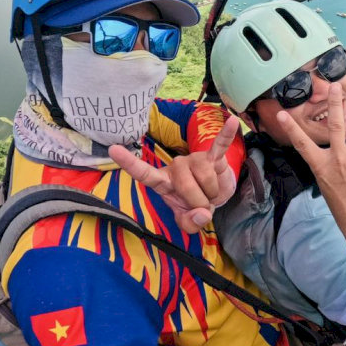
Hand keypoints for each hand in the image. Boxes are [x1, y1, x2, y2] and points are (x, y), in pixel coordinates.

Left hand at [107, 117, 239, 233]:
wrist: (215, 195)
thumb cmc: (195, 206)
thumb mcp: (188, 222)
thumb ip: (190, 224)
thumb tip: (203, 213)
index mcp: (163, 182)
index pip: (144, 173)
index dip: (129, 163)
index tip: (113, 149)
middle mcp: (176, 167)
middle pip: (186, 185)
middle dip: (199, 203)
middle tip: (203, 207)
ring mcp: (194, 159)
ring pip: (205, 177)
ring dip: (212, 193)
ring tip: (211, 194)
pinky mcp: (213, 156)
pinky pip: (220, 145)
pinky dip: (226, 135)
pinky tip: (233, 121)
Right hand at [275, 84, 345, 233]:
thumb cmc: (344, 207)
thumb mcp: (327, 185)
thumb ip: (332, 163)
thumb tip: (345, 148)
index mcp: (321, 167)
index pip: (302, 144)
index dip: (290, 128)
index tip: (281, 113)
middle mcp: (336, 159)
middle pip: (334, 125)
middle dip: (335, 103)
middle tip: (335, 85)